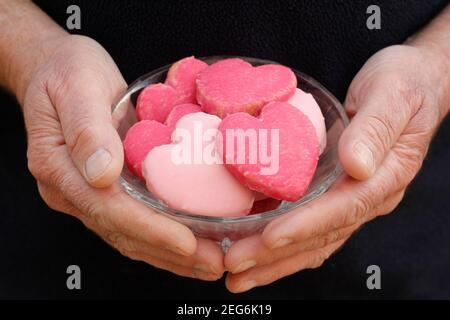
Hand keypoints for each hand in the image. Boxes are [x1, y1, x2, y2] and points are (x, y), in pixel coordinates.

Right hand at [23, 34, 223, 279]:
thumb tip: (103, 174)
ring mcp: (90, 193)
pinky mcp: (108, 189)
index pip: (109, 209)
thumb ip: (87, 130)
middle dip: (170, 252)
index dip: (151, 230)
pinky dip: (165, 238)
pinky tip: (192, 244)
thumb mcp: (76, 87)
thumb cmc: (66, 72)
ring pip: (131, 236)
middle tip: (214, 263)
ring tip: (211, 262)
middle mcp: (74, 190)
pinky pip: (136, 221)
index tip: (187, 243)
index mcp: (60, 167)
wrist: (56, 69)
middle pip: (124, 232)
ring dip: (172, 255)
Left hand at [224, 44, 449, 292]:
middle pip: (322, 234)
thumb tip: (357, 165)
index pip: (344, 208)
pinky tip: (256, 251)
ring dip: (275, 260)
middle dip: (277, 255)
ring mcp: (353, 198)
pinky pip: (311, 226)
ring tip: (238, 274)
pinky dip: (283, 244)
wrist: (414, 82)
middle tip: (235, 266)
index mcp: (386, 175)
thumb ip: (376, 129)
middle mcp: (369, 196)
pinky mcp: (337, 193)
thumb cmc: (406, 83)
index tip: (270, 238)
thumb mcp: (395, 94)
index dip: (306, 225)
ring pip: (314, 240)